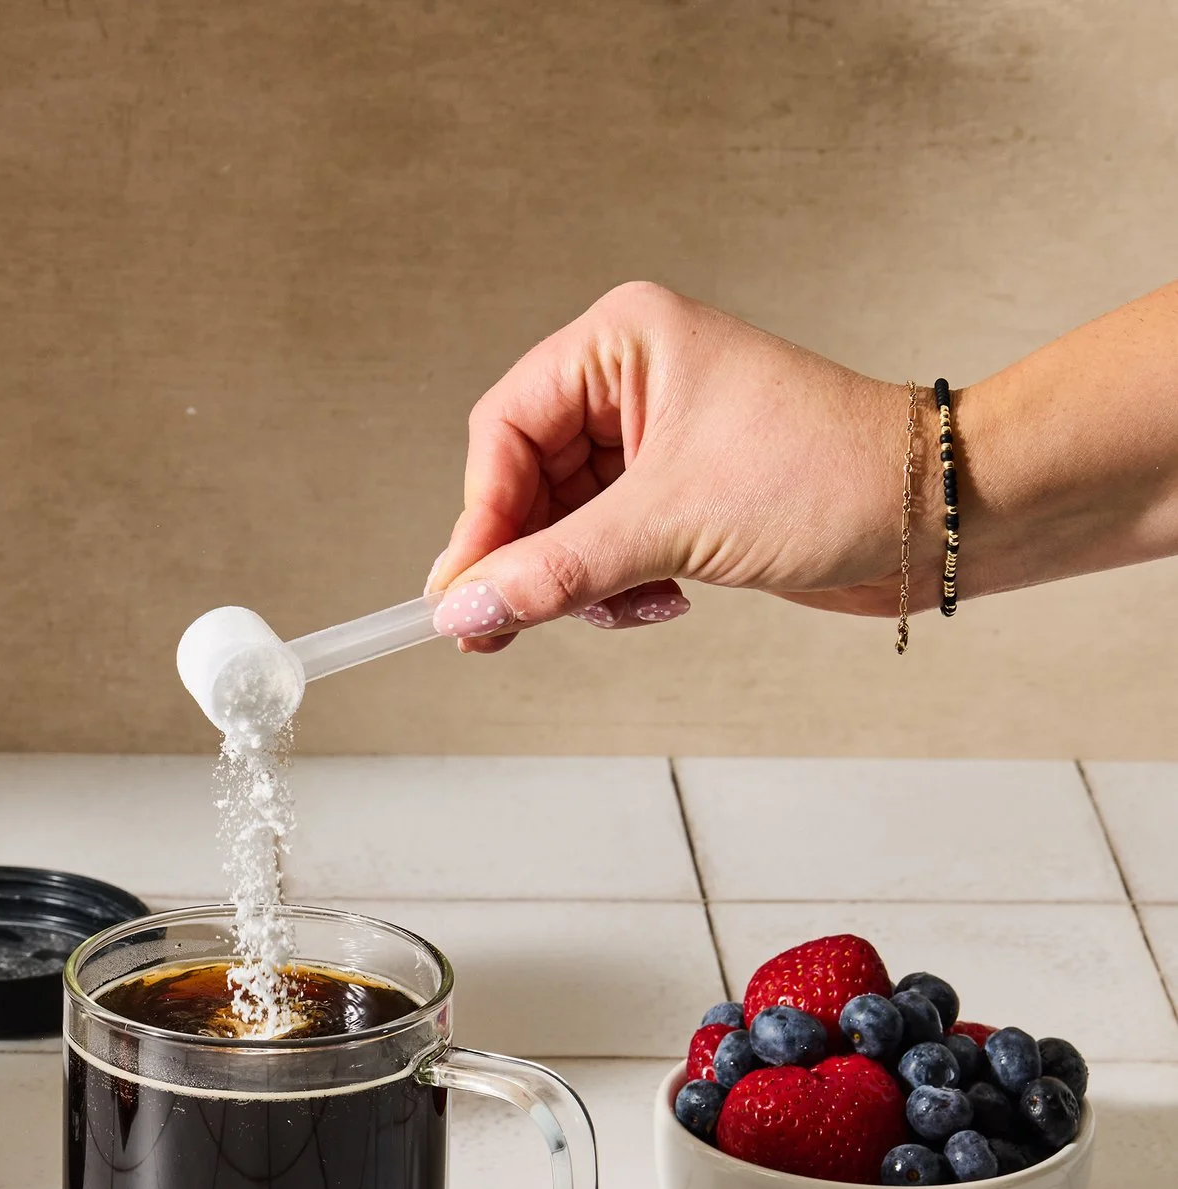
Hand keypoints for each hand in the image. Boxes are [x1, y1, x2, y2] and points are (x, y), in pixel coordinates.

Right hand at [426, 282, 903, 651]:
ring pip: (559, 525)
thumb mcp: (674, 525)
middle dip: (524, 559)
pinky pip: (601, 548)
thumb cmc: (833, 475)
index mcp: (623, 342)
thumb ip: (556, 569)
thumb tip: (465, 608)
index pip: (504, 429)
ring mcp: (654, 440)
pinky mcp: (677, 493)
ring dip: (576, 582)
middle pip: (522, 481)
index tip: (464, 590)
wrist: (941, 517)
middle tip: (494, 630)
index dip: (480, 514)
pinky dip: (614, 588)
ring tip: (620, 609)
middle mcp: (630, 382)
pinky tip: (662, 601)